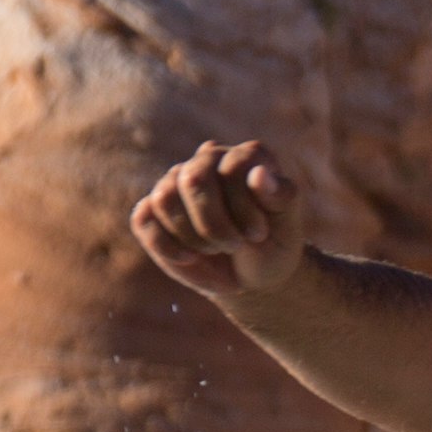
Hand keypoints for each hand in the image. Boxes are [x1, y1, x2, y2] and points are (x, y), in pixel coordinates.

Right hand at [130, 139, 308, 304]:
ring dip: (192, 236)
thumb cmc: (273, 245)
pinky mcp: (153, 209)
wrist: (253, 276)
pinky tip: (190, 257)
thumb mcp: (288, 227)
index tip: (259, 234)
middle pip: (193, 179)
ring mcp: (176, 182)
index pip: (231, 169)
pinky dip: (167, 246)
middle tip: (234, 245)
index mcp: (246, 156)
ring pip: (164, 198)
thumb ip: (281, 197)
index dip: (242, 207)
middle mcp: (207, 159)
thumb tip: (259, 174)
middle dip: (214, 224)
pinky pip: (144, 220)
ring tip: (215, 249)